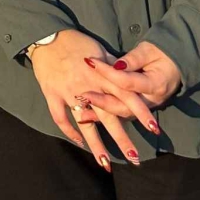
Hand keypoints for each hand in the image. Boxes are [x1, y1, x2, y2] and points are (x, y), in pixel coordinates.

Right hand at [30, 29, 151, 169]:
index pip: (127, 97)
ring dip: (96, 145)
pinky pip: (60, 117)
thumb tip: (131, 76)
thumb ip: (115, 66)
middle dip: (122, 140)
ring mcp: (68, 92)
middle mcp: (88, 87)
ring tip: (106, 163)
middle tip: (134, 159)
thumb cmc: (76, 42)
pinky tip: (79, 143)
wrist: (46, 36)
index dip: (141, 114)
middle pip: (109, 118)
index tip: (154, 130)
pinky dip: (69, 131)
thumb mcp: (100, 50)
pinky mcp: (52, 94)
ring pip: (85, 124)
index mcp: (103, 76)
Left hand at [91, 40, 182, 111]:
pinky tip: (91, 116)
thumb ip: (133, 59)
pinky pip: (123, 113)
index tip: (90, 61)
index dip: (107, 72)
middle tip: (82, 95)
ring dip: (103, 114)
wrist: (177, 65)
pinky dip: (108, 115)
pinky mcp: (141, 108)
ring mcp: (147, 107)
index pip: (127, 81)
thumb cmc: (162, 54)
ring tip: (82, 113)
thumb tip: (115, 65)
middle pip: (125, 106)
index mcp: (156, 84)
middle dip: (102, 102)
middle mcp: (152, 100)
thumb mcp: (149, 51)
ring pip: (123, 114)